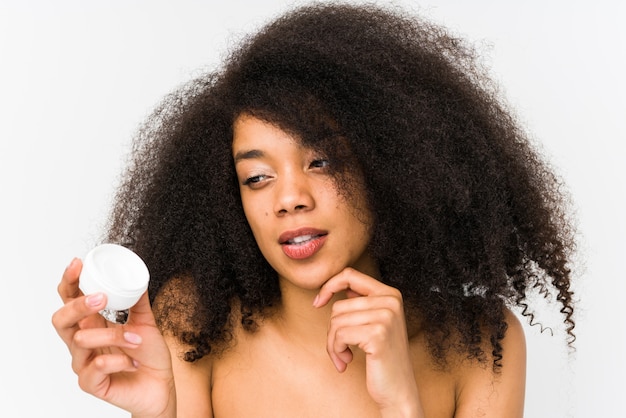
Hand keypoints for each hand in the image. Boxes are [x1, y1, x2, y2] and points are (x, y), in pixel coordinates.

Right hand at [52, 258, 175, 417]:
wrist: (161, 387)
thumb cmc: (149, 357)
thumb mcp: (146, 323)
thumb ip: (139, 302)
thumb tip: (138, 277)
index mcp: (93, 325)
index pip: (70, 300)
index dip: (69, 282)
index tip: (78, 263)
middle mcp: (83, 343)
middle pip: (60, 320)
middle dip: (77, 305)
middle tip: (100, 298)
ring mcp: (84, 364)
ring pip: (81, 341)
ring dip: (114, 335)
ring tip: (138, 339)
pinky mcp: (91, 384)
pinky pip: (96, 366)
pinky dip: (119, 360)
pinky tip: (134, 361)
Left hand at [314, 268, 422, 416]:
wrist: (399, 389)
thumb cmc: (382, 358)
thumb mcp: (376, 323)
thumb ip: (361, 302)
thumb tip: (336, 285)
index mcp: (390, 294)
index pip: (350, 275)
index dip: (329, 286)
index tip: (317, 303)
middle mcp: (391, 301)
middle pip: (338, 305)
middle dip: (332, 331)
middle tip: (340, 349)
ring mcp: (386, 316)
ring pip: (336, 321)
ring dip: (333, 344)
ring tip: (344, 356)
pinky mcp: (377, 334)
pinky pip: (339, 335)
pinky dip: (336, 351)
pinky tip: (346, 361)